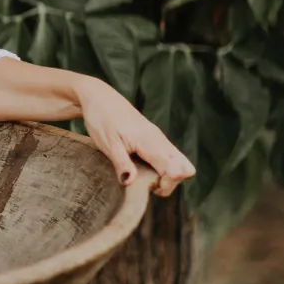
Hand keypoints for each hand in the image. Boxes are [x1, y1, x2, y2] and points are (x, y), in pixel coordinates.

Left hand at [75, 78, 195, 196]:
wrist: (98, 97)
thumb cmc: (101, 118)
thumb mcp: (106, 144)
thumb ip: (121, 163)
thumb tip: (130, 183)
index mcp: (150, 142)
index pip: (177, 170)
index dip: (166, 184)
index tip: (146, 186)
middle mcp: (160, 140)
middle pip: (185, 169)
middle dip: (170, 183)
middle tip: (145, 183)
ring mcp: (159, 138)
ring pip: (179, 163)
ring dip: (165, 176)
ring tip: (141, 175)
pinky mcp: (154, 139)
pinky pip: (169, 157)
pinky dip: (161, 168)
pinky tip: (142, 168)